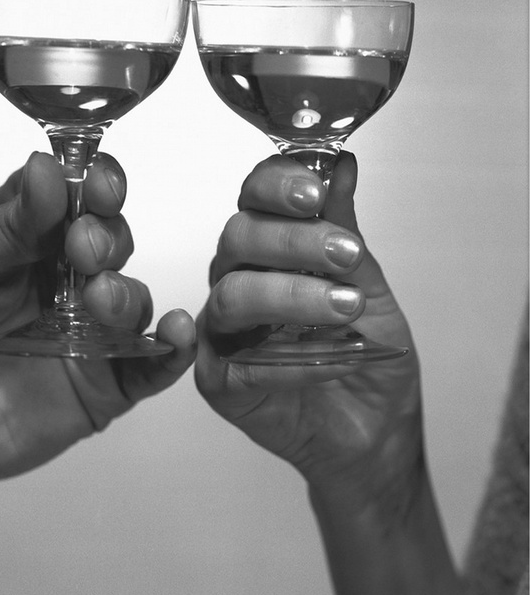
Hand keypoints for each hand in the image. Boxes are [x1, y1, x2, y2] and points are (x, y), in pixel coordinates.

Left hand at [0, 151, 195, 557]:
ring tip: (98, 298)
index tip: (98, 184)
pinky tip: (174, 332)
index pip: (80, 197)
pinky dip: (172, 349)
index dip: (98, 185)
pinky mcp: (97, 386)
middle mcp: (62, 280)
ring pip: (133, 300)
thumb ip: (9, 220)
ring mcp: (83, 333)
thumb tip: (49, 167)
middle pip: (113, 243)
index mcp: (28, 237)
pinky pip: (149, 366)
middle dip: (107, 238)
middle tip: (82, 247)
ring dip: (127, 292)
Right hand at [195, 152, 422, 508]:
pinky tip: (328, 363)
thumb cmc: (370, 357)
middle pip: (236, 237)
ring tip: (347, 308)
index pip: (253, 198)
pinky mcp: (217, 379)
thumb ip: (345, 231)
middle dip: (292, 240)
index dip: (276, 185)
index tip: (316, 189)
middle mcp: (238, 280)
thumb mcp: (370, 285)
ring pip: (232, 293)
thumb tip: (342, 164)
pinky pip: (235, 359)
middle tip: (346, 255)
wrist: (376, 430)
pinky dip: (286, 359)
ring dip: (292, 295)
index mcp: (269, 250)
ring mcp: (223, 330)